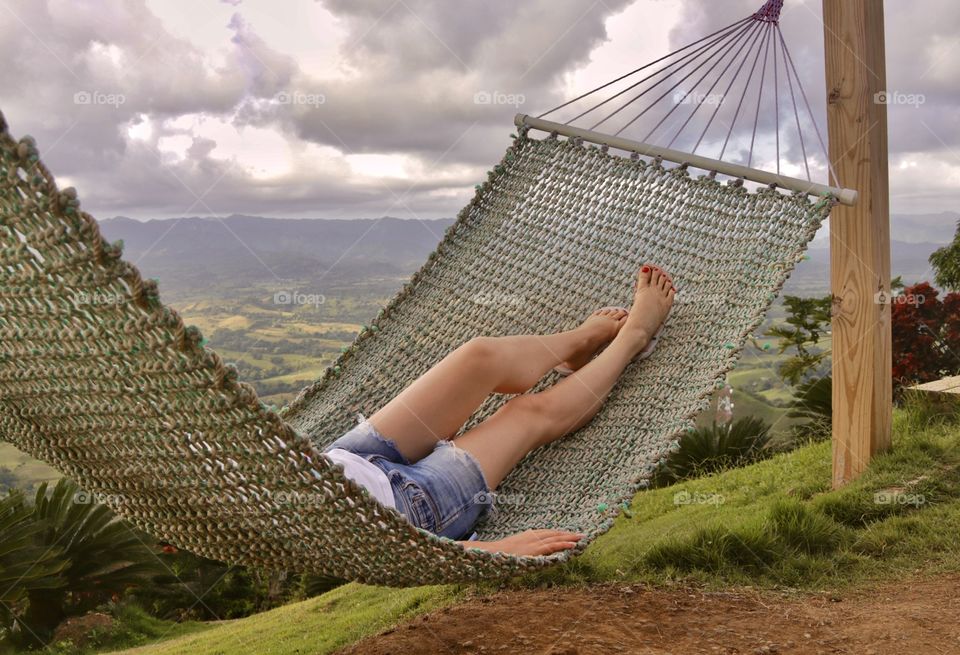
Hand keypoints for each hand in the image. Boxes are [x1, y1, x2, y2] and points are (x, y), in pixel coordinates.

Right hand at [458, 529, 584, 556]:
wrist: (491, 553)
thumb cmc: (499, 554)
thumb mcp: (512, 550)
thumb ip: (522, 550)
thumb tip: (526, 555)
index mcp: (528, 535)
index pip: (547, 533)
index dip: (559, 534)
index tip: (569, 534)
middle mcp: (532, 536)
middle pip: (554, 534)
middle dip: (567, 534)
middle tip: (581, 534)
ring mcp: (534, 542)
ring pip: (556, 538)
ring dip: (570, 538)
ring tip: (581, 538)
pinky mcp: (535, 549)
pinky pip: (552, 546)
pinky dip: (563, 544)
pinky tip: (573, 545)